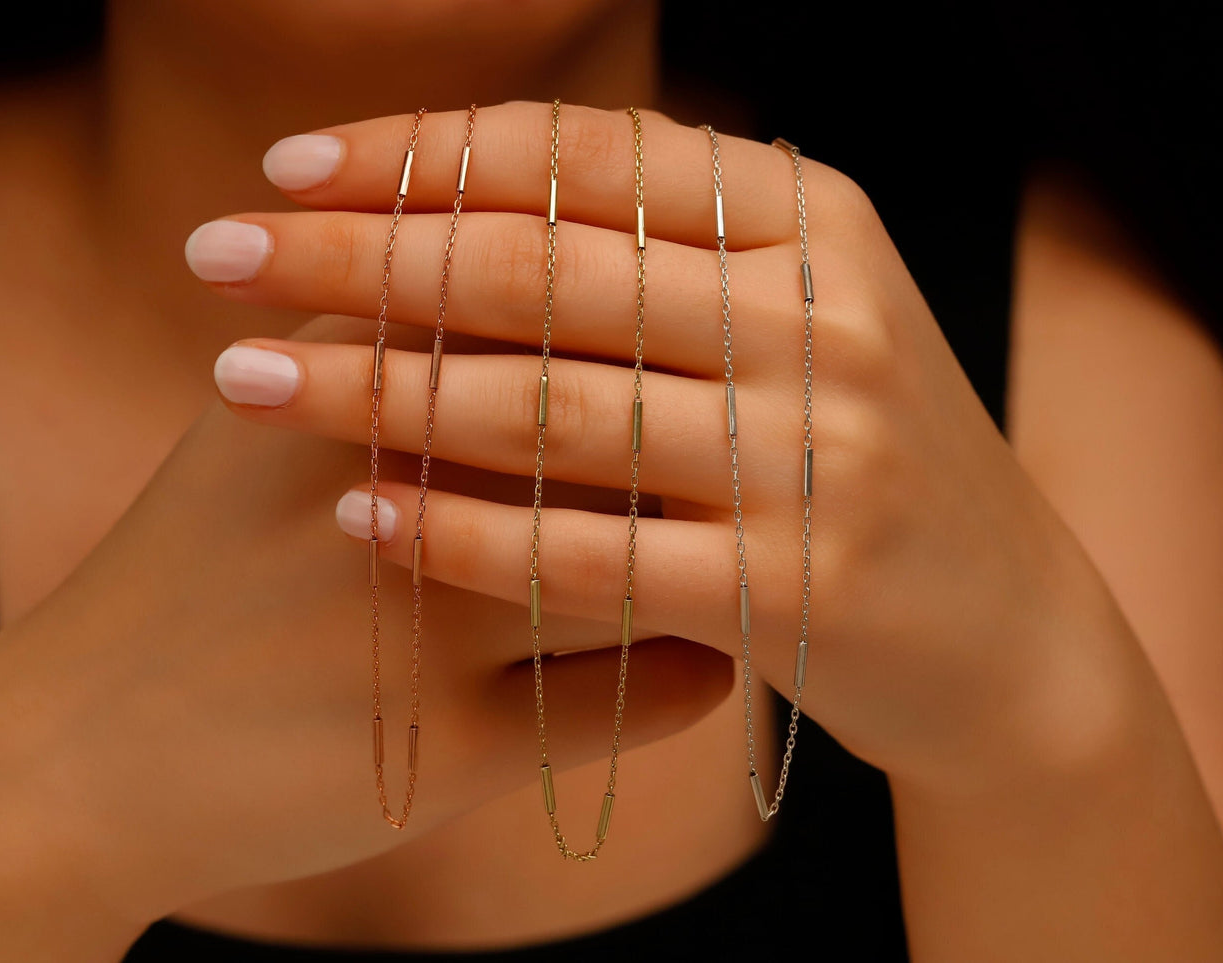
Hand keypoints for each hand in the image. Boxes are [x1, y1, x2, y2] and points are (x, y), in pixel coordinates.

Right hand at [0, 314, 729, 955]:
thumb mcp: (260, 422)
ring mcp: (421, 627)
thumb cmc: (194, 566)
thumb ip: (379, 331)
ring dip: (716, 555)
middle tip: (760, 440)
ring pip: (639, 563)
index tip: (703, 338)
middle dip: (693, 431)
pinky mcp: (443, 754)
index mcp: (341, 386)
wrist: (81, 748)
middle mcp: (389, 491)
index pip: (545, 309)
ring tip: (751, 543)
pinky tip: (701, 661)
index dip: (645, 314)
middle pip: (609, 430)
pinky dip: (685, 682)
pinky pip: (622, 708)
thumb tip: (535, 271)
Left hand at [201, 101, 1139, 794]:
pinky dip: (464, 531)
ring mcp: (818, 453)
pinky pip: (590, 552)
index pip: (587, 153)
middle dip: (359, 256)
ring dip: (377, 387)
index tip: (289, 166)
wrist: (1005, 634)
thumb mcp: (791, 324)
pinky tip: (361, 507)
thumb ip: (664, 254)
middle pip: (544, 267)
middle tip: (217, 257)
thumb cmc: (852, 463)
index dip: (425, 150)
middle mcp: (823, 316)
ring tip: (246, 376)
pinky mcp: (798, 587)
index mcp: (811, 223)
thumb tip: (460, 186)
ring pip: (552, 405)